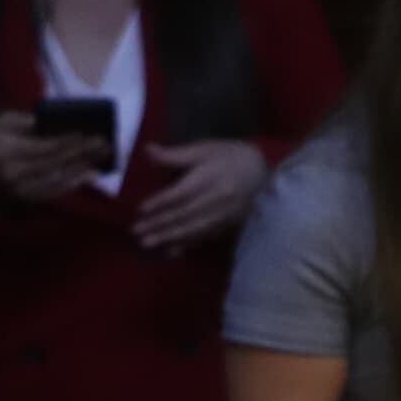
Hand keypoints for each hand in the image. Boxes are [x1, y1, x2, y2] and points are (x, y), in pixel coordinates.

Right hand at [0, 110, 102, 207]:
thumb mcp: (4, 122)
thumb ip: (24, 121)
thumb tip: (49, 125)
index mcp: (4, 151)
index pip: (41, 147)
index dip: (64, 141)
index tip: (85, 133)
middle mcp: (11, 174)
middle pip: (54, 163)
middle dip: (81, 153)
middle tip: (103, 144)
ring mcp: (20, 192)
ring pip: (57, 179)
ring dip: (82, 168)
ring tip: (102, 157)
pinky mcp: (29, 202)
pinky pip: (56, 192)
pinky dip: (75, 183)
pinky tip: (90, 174)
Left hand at [132, 138, 269, 251]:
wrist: (264, 173)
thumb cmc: (231, 156)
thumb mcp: (205, 149)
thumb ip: (176, 155)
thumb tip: (147, 150)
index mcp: (209, 177)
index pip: (181, 193)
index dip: (160, 202)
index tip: (141, 210)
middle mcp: (216, 198)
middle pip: (183, 214)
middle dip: (159, 224)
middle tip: (136, 233)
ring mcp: (222, 215)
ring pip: (192, 229)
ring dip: (169, 238)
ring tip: (147, 244)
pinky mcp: (227, 225)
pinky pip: (205, 237)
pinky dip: (187, 245)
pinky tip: (171, 251)